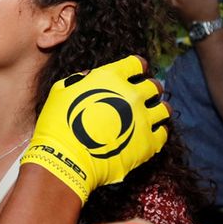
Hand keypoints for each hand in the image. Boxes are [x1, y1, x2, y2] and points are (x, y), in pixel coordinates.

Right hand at [21, 56, 168, 203]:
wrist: (65, 159)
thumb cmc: (58, 124)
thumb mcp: (60, 91)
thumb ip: (79, 79)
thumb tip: (89, 77)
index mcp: (111, 77)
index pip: (136, 63)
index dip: (137, 67)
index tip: (136, 73)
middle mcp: (132, 94)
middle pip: (154, 86)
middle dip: (150, 89)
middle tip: (142, 97)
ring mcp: (143, 119)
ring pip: (164, 109)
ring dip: (158, 110)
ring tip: (151, 116)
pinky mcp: (148, 143)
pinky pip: (163, 134)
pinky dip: (158, 133)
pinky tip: (149, 135)